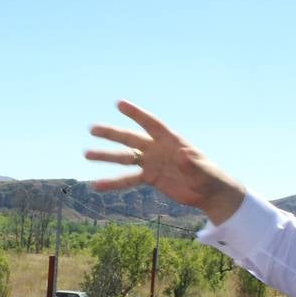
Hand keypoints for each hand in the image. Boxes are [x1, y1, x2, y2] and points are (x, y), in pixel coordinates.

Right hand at [86, 100, 245, 224]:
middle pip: (131, 139)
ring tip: (86, 154)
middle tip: (92, 129)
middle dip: (112, 134)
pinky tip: (97, 185)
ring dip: (106, 156)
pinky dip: (113, 183)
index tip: (119, 104)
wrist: (208, 192)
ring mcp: (152, 163)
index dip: (136, 114)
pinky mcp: (150, 178)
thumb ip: (192, 164)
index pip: (151, 124)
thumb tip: (183, 158)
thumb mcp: (203, 171)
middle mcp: (157, 149)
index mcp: (171, 141)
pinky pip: (128, 179)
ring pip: (125, 158)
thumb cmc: (209, 177)